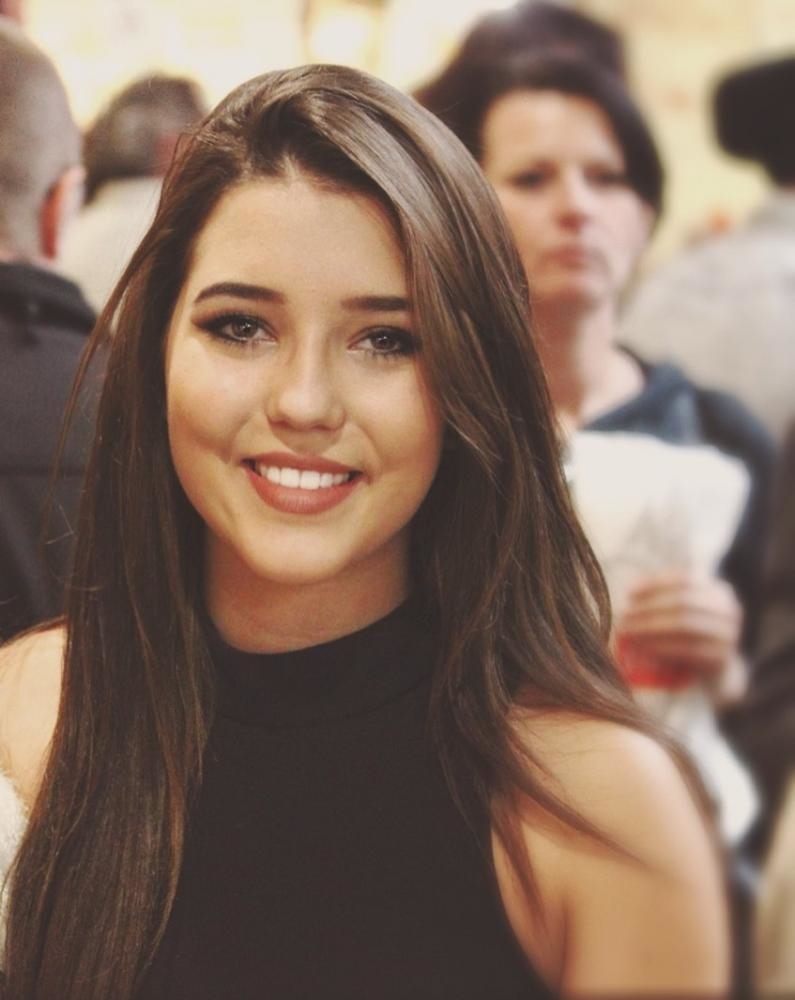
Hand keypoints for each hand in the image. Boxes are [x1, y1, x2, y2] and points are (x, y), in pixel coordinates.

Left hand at [615, 571, 745, 701]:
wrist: (716, 670)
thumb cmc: (689, 634)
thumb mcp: (679, 611)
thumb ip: (659, 597)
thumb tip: (630, 590)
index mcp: (717, 590)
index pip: (685, 579)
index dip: (655, 584)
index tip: (628, 592)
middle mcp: (728, 609)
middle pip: (684, 602)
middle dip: (649, 608)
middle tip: (623, 617)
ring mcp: (728, 634)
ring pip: (685, 625)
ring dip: (651, 628)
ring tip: (629, 633)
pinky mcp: (722, 658)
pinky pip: (689, 651)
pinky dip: (663, 648)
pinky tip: (644, 648)